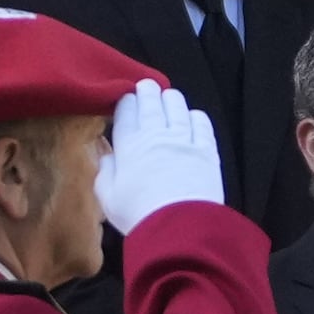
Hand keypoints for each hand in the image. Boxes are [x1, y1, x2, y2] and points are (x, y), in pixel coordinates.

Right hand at [103, 77, 228, 226]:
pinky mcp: (207, 150)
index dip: (126, 102)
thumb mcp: (108, 197)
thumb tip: (108, 154)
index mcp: (128, 145)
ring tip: (168, 96)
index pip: (126, 112)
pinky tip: (193, 116)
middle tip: (146, 86)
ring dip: (171, 99)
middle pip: (151, 104)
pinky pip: (202, 124)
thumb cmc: (138, 214)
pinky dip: (195, 116)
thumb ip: (105, 171)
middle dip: (147, 92)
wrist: (179, 226)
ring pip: (177, 108)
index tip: (127, 98)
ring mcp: (183, 139)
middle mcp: (156, 135)